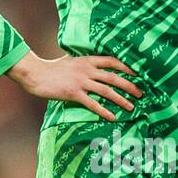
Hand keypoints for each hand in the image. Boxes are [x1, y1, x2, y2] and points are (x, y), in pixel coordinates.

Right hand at [8, 52, 142, 122]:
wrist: (36, 73)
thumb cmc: (52, 68)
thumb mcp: (69, 60)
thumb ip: (82, 62)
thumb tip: (91, 64)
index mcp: (87, 60)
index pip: (112, 61)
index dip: (126, 67)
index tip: (138, 74)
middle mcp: (87, 69)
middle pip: (113, 77)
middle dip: (129, 86)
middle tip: (141, 93)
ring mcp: (81, 81)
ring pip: (106, 91)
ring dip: (121, 100)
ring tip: (131, 107)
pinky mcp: (74, 93)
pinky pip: (93, 103)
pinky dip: (104, 111)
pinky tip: (112, 117)